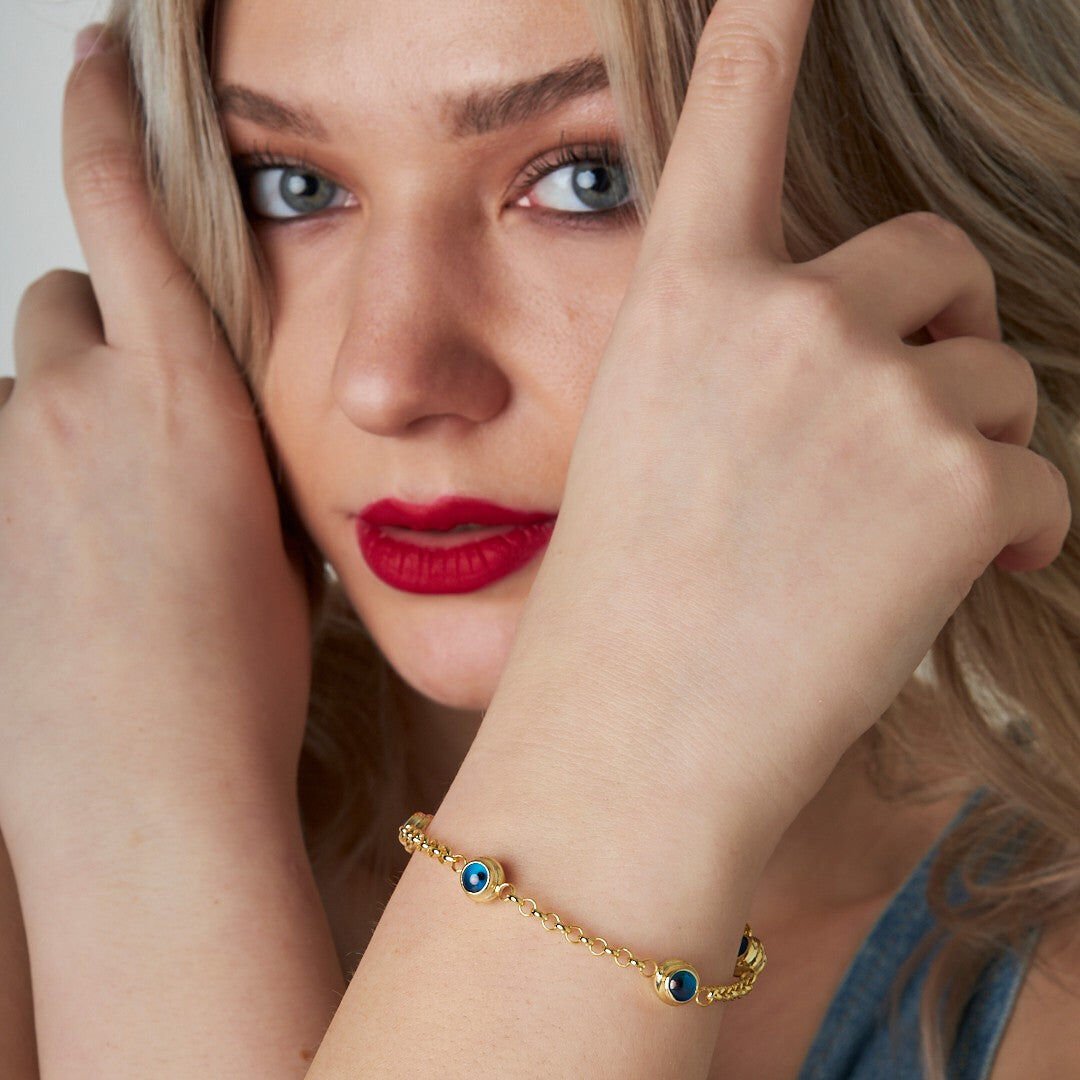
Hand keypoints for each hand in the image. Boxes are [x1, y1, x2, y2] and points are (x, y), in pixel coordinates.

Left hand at [0, 28, 310, 824]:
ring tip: (106, 525)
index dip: (113, 112)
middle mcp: (73, 402)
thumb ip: (229, 441)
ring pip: (26, 389)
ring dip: (61, 422)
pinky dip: (27, 486)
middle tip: (141, 432)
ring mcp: (1, 460)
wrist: (150, 786)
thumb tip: (201, 416)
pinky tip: (65, 568)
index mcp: (182, 394)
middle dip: (103, 343)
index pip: (127, 201)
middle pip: (69, 305)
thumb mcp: (274, 531)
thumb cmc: (239, 672)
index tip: (104, 55)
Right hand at [495, 0, 1071, 831]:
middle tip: (890, 431)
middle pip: (927, 260)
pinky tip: (950, 582)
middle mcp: (785, 313)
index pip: (733, 112)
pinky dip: (1013, 528)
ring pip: (991, 378)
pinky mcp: (962, 484)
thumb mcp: (648, 444)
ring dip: (960, 448)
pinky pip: (1039, 477)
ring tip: (881, 543)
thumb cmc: (624, 605)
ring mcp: (878, 390)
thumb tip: (857, 351)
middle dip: (930, 332)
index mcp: (685, 296)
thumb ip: (737, 365)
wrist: (636, 737)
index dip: (767, 27)